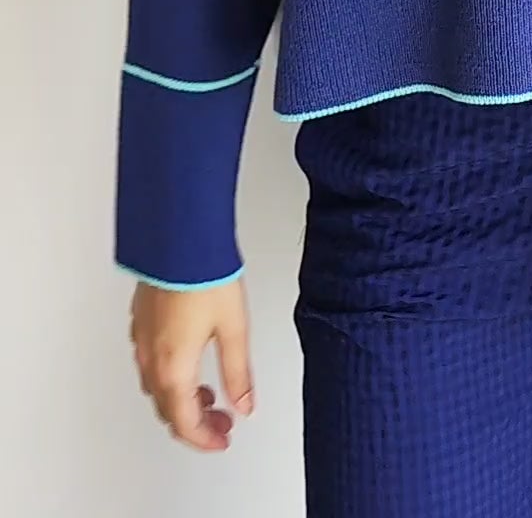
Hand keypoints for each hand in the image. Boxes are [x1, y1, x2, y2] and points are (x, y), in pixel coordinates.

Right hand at [129, 275, 254, 449]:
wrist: (178, 238)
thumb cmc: (204, 275)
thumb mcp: (235, 328)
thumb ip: (238, 372)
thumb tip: (244, 404)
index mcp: (174, 368)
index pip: (185, 423)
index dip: (205, 439)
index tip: (222, 439)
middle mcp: (151, 358)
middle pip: (168, 409)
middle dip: (195, 422)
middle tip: (220, 421)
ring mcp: (142, 338)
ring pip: (156, 387)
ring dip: (182, 399)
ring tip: (208, 393)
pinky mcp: (140, 320)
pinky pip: (150, 363)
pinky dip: (169, 376)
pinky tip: (188, 362)